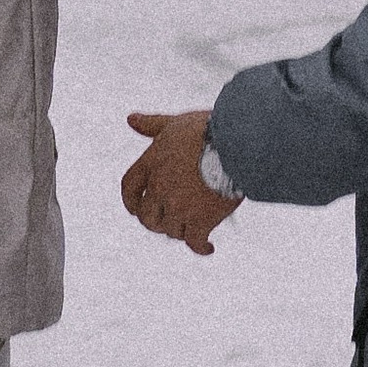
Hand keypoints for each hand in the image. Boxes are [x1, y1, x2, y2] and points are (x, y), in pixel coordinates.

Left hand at [122, 109, 236, 258]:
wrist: (238, 144)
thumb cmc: (209, 129)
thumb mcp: (175, 123)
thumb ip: (152, 125)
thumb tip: (130, 119)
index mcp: (150, 162)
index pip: (128, 187)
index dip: (131, 201)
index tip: (136, 209)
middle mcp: (159, 187)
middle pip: (146, 216)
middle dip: (156, 220)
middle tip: (169, 221)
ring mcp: (178, 206)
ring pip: (170, 230)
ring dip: (181, 230)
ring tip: (194, 227)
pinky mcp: (200, 221)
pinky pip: (194, 242)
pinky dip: (201, 247)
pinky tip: (208, 247)